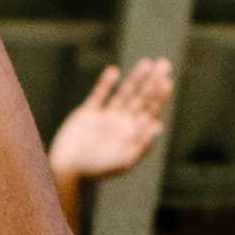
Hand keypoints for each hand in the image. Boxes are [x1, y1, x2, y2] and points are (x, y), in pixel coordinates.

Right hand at [48, 60, 173, 190]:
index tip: (166, 82)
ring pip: (124, 93)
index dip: (159, 96)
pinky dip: (106, 84)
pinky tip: (114, 72)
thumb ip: (141, 145)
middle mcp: (122, 123)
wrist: (67, 172)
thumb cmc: (97, 171)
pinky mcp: (87, 114)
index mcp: (133, 134)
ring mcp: (105, 117)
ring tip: (146, 63)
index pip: (150, 111)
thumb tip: (158, 126)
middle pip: (141, 98)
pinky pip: (99, 95)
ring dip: (135, 78)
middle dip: (152, 81)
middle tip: (164, 64)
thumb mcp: (123, 161)